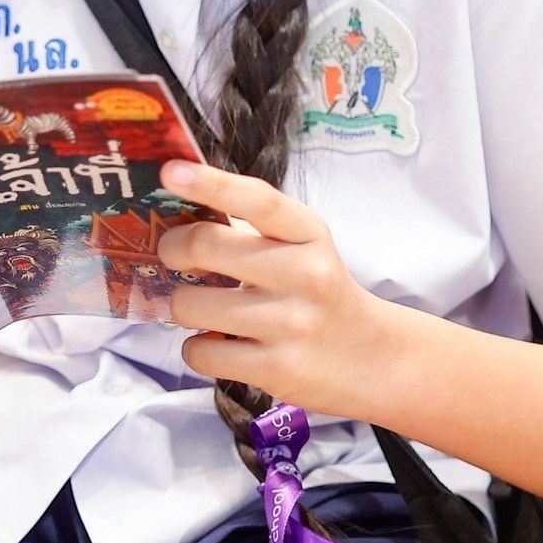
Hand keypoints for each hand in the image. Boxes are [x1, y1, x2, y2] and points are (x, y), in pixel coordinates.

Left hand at [159, 161, 403, 420]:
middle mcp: (304, 274)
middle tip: (174, 256)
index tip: (171, 171)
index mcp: (308, 233)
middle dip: (172, 249)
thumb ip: (252, 226)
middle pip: (205, 246)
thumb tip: (178, 214)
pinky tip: (219, 343)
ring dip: (183, 305)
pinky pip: (200, 353)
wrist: (372, 357)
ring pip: (190, 305)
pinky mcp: (277, 370)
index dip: (210, 183)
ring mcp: (291, 324)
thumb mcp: (302, 245)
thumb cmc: (318, 290)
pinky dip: (198, 348)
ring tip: (205, 307)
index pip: (258, 200)